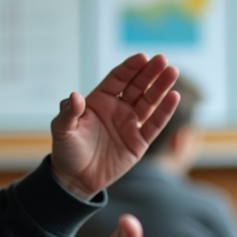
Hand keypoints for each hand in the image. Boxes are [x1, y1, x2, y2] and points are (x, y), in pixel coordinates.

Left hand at [50, 53, 179, 199]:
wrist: (76, 179)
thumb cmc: (67, 151)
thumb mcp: (62, 130)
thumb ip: (69, 112)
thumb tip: (74, 96)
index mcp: (100, 100)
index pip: (118, 78)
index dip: (130, 67)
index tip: (143, 57)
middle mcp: (117, 108)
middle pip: (137, 86)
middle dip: (150, 73)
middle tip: (162, 59)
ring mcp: (130, 124)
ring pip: (149, 101)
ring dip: (161, 87)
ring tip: (172, 71)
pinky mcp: (139, 142)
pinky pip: (154, 124)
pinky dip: (165, 111)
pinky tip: (174, 97)